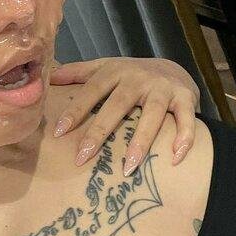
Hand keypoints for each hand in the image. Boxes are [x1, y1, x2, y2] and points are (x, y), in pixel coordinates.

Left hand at [49, 56, 200, 174]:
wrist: (173, 68)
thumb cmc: (131, 76)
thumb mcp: (105, 68)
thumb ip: (78, 73)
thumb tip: (49, 78)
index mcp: (115, 71)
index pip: (92, 90)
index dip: (76, 110)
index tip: (59, 132)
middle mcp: (139, 78)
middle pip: (118, 105)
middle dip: (100, 131)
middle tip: (83, 156)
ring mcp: (163, 88)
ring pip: (152, 114)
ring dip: (141, 141)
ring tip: (129, 167)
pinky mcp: (186, 98)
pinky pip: (187, 119)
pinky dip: (184, 137)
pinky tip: (175, 157)